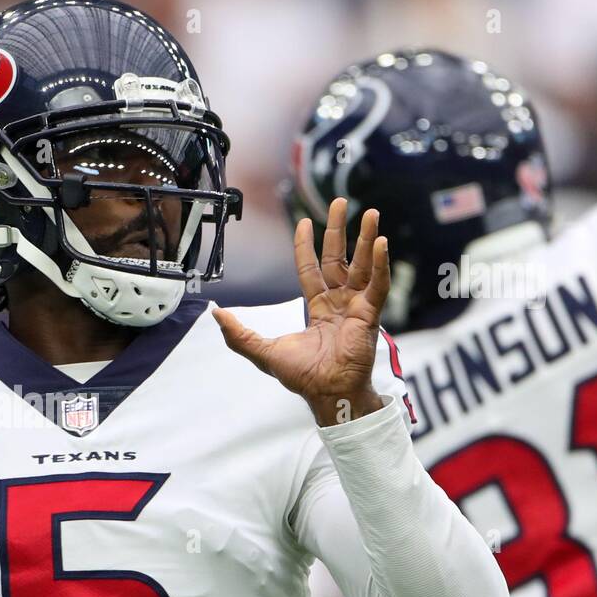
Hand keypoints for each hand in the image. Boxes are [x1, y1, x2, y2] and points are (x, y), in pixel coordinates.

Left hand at [215, 198, 388, 425]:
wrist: (327, 393)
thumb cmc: (302, 376)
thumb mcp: (264, 351)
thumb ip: (240, 334)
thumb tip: (216, 314)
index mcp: (317, 308)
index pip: (311, 268)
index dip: (306, 245)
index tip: (304, 222)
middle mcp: (338, 302)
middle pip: (338, 258)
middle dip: (339, 230)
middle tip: (343, 203)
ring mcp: (356, 307)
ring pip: (362, 265)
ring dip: (366, 239)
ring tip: (372, 214)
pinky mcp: (370, 315)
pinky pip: (377, 285)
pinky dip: (379, 264)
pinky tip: (379, 243)